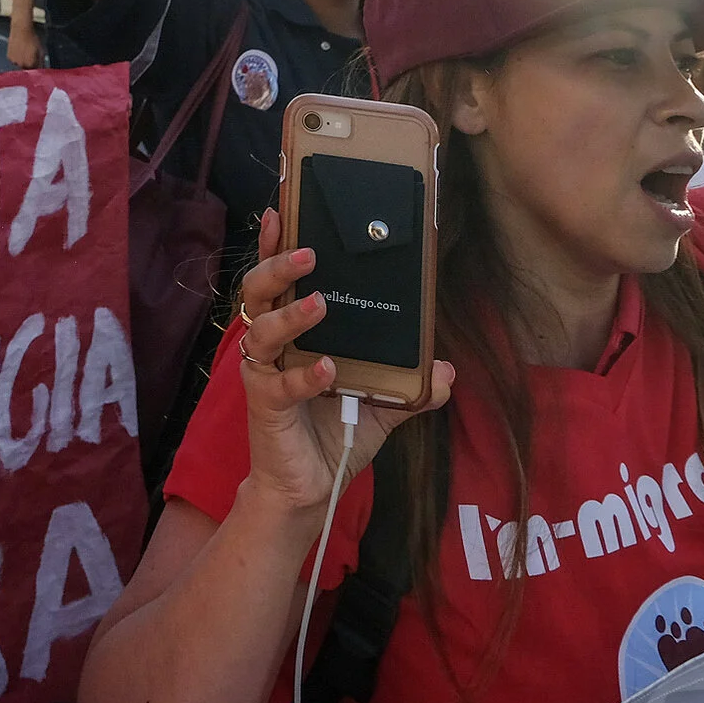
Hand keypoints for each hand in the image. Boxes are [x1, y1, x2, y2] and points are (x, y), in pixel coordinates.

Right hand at [6, 17, 43, 69]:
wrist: (21, 30)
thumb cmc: (32, 38)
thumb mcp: (41, 50)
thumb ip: (41, 61)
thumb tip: (42, 68)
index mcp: (31, 64)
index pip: (35, 70)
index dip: (37, 66)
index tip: (37, 62)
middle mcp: (22, 64)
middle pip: (27, 68)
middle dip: (29, 64)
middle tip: (31, 55)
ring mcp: (14, 61)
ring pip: (20, 64)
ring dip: (22, 61)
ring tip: (24, 51)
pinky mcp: (9, 57)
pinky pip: (14, 60)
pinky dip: (17, 57)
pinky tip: (19, 49)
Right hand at [234, 210, 451, 515]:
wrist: (312, 489)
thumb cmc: (335, 434)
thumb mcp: (381, 404)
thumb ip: (411, 387)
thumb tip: (446, 369)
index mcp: (293, 333)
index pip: (278, 280)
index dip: (274, 247)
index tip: (280, 213)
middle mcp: (271, 345)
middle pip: (257, 292)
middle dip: (277, 267)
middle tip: (308, 253)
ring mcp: (263, 373)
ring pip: (259, 330)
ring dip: (290, 315)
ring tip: (320, 304)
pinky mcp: (264, 405)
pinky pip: (278, 384)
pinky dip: (302, 375)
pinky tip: (327, 371)